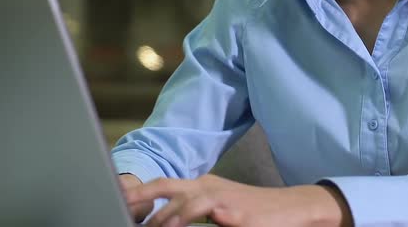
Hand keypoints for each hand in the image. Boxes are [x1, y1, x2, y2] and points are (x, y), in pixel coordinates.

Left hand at [125, 174, 351, 226]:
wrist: (293, 209)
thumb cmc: (257, 214)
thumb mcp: (223, 213)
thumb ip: (196, 216)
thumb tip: (169, 223)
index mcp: (203, 186)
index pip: (164, 186)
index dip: (140, 194)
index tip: (119, 202)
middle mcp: (208, 186)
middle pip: (165, 185)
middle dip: (138, 195)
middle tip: (115, 204)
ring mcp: (220, 195)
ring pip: (181, 198)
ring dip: (158, 214)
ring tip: (140, 225)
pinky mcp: (233, 210)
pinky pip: (202, 211)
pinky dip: (184, 217)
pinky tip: (171, 225)